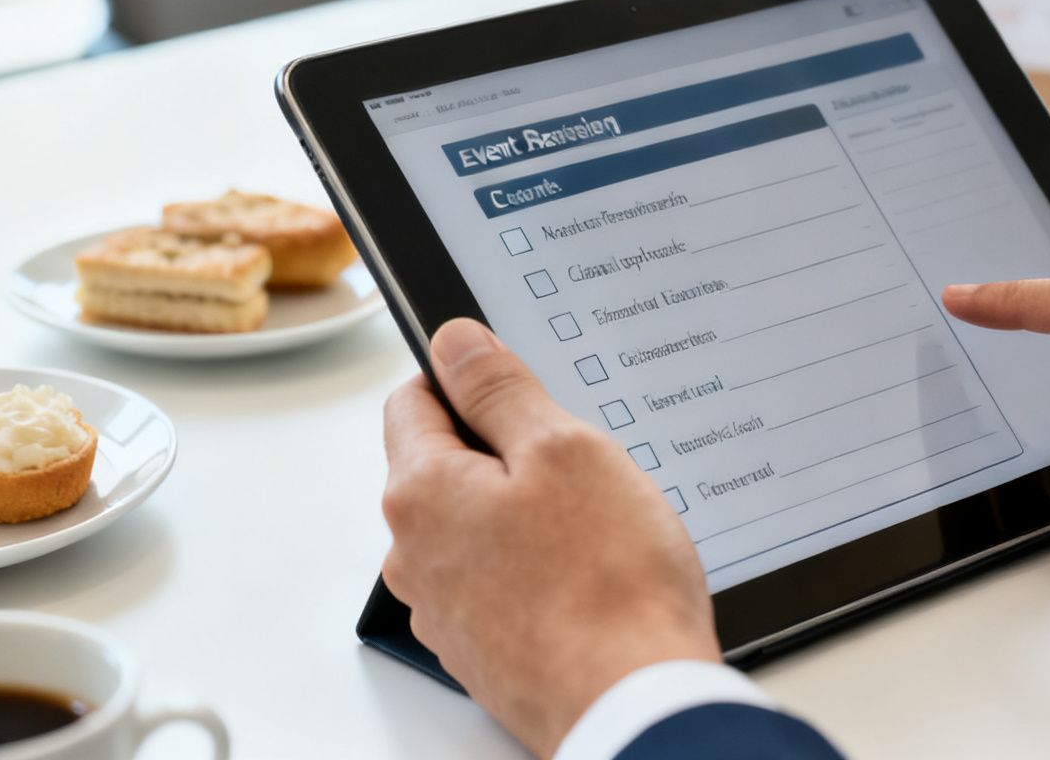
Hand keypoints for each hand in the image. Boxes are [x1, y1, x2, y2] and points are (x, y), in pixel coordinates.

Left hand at [381, 319, 718, 756]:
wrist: (635, 705)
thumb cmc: (607, 583)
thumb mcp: (563, 448)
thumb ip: (499, 389)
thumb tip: (455, 344)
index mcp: (420, 493)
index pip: (413, 399)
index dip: (468, 379)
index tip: (517, 383)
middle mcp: (414, 556)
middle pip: (444, 466)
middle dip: (505, 452)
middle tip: (577, 463)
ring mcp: (445, 612)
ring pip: (475, 527)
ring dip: (523, 513)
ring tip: (593, 527)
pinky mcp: (481, 651)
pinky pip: (499, 582)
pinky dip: (536, 568)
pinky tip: (589, 575)